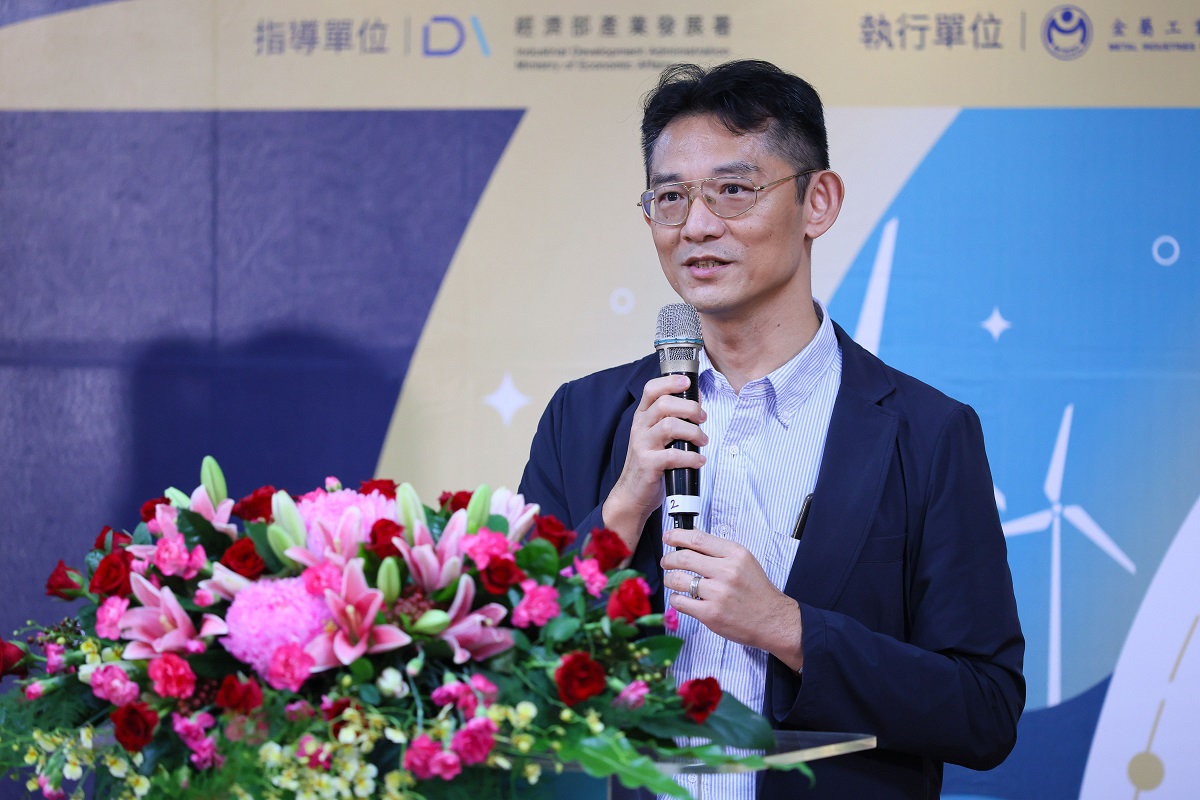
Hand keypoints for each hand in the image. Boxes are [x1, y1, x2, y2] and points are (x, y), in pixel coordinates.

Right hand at [602, 375, 706, 551]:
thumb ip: (673, 418)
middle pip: (665, 404)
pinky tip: (698, 460)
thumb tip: (697, 399)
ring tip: (702, 441)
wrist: (633, 494)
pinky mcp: (648, 464)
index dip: (670, 382)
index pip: (651, 389)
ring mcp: (642, 445)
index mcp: (642, 417)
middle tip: (703, 419)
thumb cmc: (650, 463)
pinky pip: (673, 455)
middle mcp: (640, 427)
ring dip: (693, 432)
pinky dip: (691, 457)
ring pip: (670, 426)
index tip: (688, 383)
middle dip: (690, 408)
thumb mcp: (657, 436)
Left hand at [661, 527, 804, 670]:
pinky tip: (680, 597)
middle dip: (668, 558)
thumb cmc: (756, 591)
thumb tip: (690, 539)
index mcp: (735, 555)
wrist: (772, 620)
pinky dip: (675, 598)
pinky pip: (680, 601)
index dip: (677, 536)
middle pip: (683, 557)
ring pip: (678, 579)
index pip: (698, 539)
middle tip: (666, 561)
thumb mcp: (744, 562)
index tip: (668, 537)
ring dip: (669, 578)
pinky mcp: (710, 614)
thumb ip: (719, 551)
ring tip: (672, 580)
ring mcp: (718, 594)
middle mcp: (726, 572)